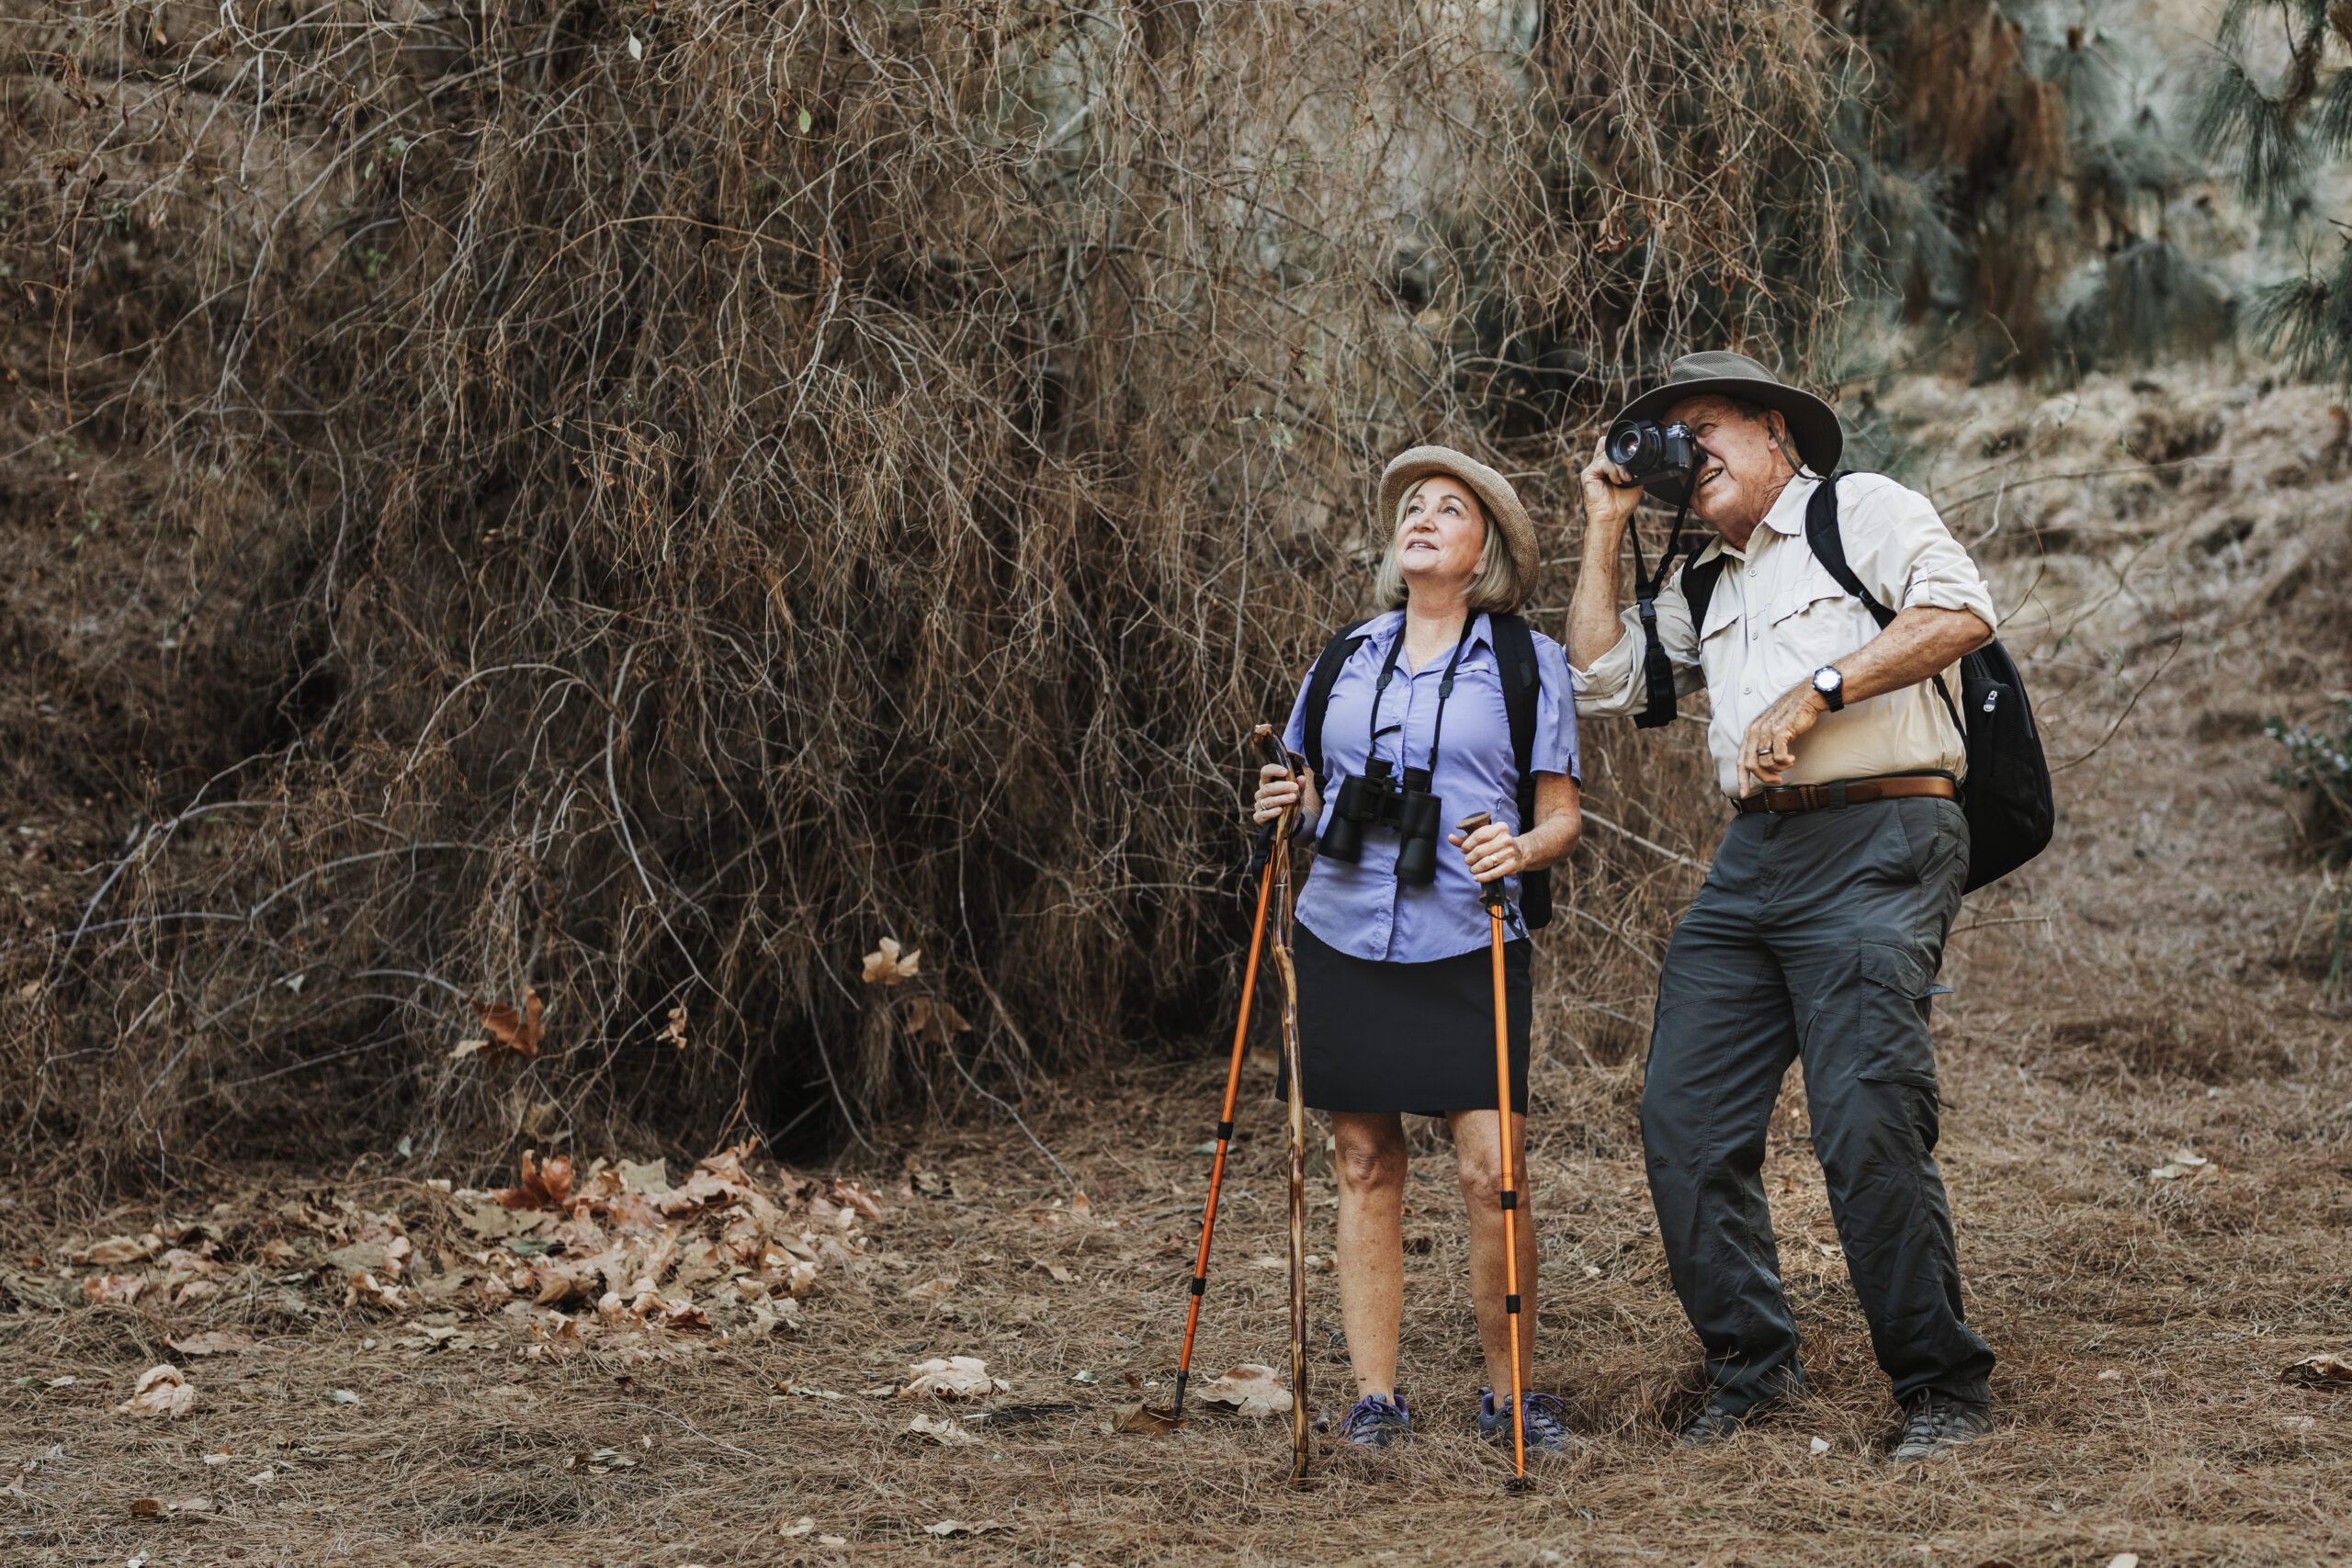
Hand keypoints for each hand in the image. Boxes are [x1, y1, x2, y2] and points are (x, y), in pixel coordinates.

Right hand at [1252, 761, 1305, 823]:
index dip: (1274, 770)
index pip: (1265, 772)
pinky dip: (1272, 812)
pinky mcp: (1258, 817)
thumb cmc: (1290, 803)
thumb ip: (1300, 786)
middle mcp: (1261, 793)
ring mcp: (1259, 805)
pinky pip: (1264, 815)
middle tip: (1295, 787)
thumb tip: (1301, 778)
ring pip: (1268, 801)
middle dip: (1282, 787)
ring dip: (1281, 799)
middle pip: (1268, 787)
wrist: (1289, 821)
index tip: (1286, 771)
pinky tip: (1280, 810)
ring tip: (1293, 798)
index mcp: (1267, 782)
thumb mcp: (1297, 793)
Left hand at [1447, 820, 1523, 883]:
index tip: (1463, 850)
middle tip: (1467, 860)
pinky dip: (1483, 877)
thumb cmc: (1496, 843)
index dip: (1467, 844)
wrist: (1520, 852)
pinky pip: (1494, 873)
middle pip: (1480, 850)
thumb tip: (1450, 837)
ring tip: (1472, 869)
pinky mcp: (1511, 865)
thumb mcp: (1483, 837)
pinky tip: (1477, 877)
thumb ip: (1466, 838)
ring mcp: (1510, 852)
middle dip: (1470, 858)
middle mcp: (1506, 839)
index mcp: (1500, 827)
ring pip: (1486, 862)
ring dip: (1475, 868)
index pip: (1479, 835)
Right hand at [1579, 437, 1643, 538]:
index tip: (1632, 458)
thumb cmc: (1622, 505)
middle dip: (1619, 454)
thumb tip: (1637, 458)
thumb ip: (1632, 468)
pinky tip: (1617, 481)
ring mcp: (1592, 470)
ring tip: (1624, 479)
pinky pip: (1602, 462)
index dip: (1619, 448)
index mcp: (1608, 467)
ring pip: (1606, 453)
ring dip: (1619, 466)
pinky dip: (1613, 470)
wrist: (1613, 518)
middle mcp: (1599, 466)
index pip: (1610, 446)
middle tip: (1627, 469)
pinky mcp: (1587, 474)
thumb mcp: (1633, 482)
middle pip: (1605, 443)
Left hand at [1738, 681, 1829, 796]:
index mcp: (1750, 732)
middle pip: (1750, 765)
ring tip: (1788, 763)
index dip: (1742, 779)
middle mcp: (1755, 731)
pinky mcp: (1780, 731)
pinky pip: (1778, 757)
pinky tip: (1792, 758)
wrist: (1806, 699)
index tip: (1744, 793)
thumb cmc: (1791, 717)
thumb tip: (1763, 768)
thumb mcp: (1772, 731)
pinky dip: (1785, 762)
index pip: (1741, 760)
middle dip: (1763, 777)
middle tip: (1777, 780)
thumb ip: (1764, 746)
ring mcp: (1766, 731)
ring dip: (1779, 768)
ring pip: (1765, 763)